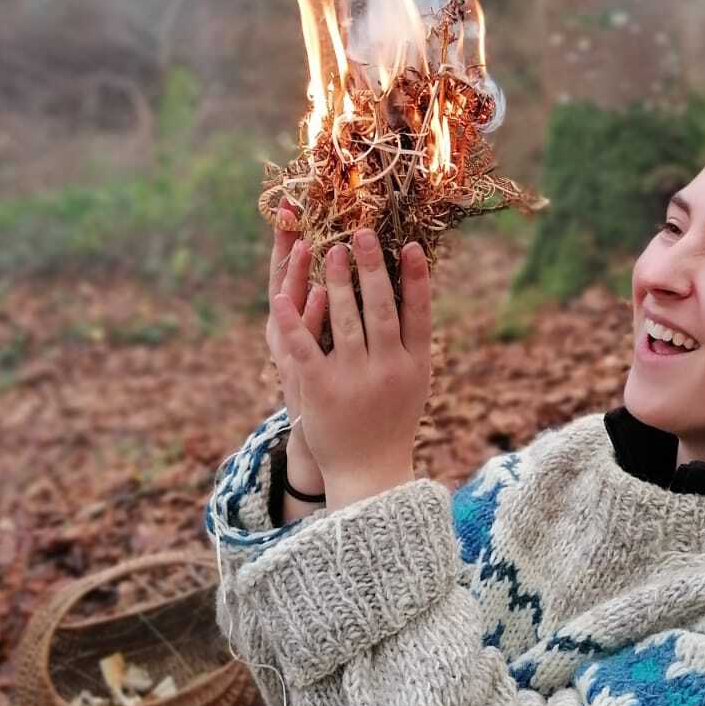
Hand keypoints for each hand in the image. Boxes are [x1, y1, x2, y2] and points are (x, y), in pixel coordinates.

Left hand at [271, 229, 431, 508]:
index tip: (409, 244)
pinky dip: (295, 318)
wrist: (369, 473)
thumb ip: (413, 343)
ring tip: (330, 249)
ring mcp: (354, 379)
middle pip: (381, 309)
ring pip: (345, 320)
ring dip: (338, 281)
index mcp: (415, 365)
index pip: (419, 313)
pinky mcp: (321, 390)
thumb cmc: (392, 420)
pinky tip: (285, 293)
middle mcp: (388, 369)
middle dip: (371, 268)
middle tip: (361, 232)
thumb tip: (416, 292)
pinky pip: (306, 346)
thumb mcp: (415, 382)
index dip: (416, 277)